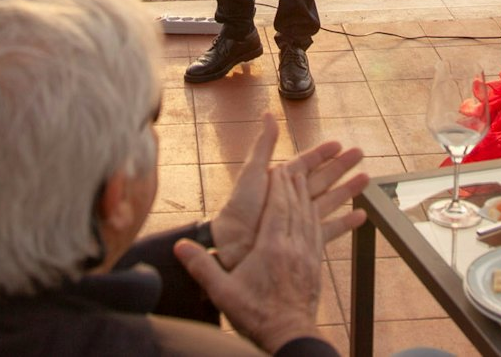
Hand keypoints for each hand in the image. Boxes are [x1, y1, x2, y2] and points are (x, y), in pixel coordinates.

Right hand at [175, 167, 325, 353]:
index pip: (277, 207)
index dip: (278, 186)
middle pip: (295, 206)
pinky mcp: (316, 264)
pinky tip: (315, 211)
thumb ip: (202, 266)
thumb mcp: (222, 292)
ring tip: (304, 181)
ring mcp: (308, 254)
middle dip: (293, 184)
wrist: (288, 334)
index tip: (277, 168)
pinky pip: (319, 231)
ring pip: (309, 215)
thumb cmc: (254, 314)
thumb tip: (180, 246)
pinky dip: (316, 215)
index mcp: (271, 247)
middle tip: (292, 167)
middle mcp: (293, 245)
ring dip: (306, 196)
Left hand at [209, 113, 367, 269]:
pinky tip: (361, 216)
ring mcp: (298, 218)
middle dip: (342, 166)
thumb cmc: (239, 210)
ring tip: (366, 179)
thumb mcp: (253, 172)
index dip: (322, 153)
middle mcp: (292, 198)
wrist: (232, 247)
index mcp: (281, 181)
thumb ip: (264, 144)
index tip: (338, 144)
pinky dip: (345, 223)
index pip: (306, 162)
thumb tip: (268, 113)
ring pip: (330, 200)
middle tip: (360, 154)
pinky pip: (329, 230)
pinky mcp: (303, 240)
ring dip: (348, 190)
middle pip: (323, 178)